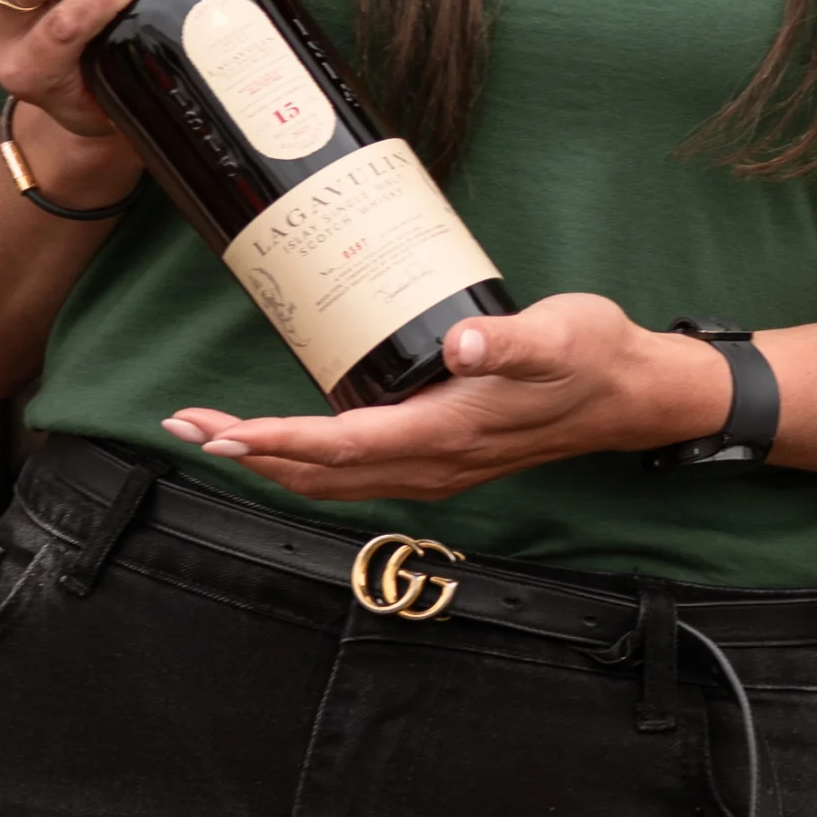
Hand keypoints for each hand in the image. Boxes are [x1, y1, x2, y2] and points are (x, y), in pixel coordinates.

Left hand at [161, 295, 737, 506]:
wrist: (632, 394)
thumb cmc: (592, 357)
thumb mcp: (557, 336)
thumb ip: (507, 341)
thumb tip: (463, 346)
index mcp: (447, 434)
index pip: (342, 446)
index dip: (277, 442)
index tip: (222, 432)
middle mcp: (433, 464)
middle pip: (321, 471)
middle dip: (248, 453)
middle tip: (184, 426)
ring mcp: (436, 468)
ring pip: (334, 479)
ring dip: (270, 460)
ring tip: (213, 436)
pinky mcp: (442, 457)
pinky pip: (358, 473)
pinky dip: (309, 462)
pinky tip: (288, 445)